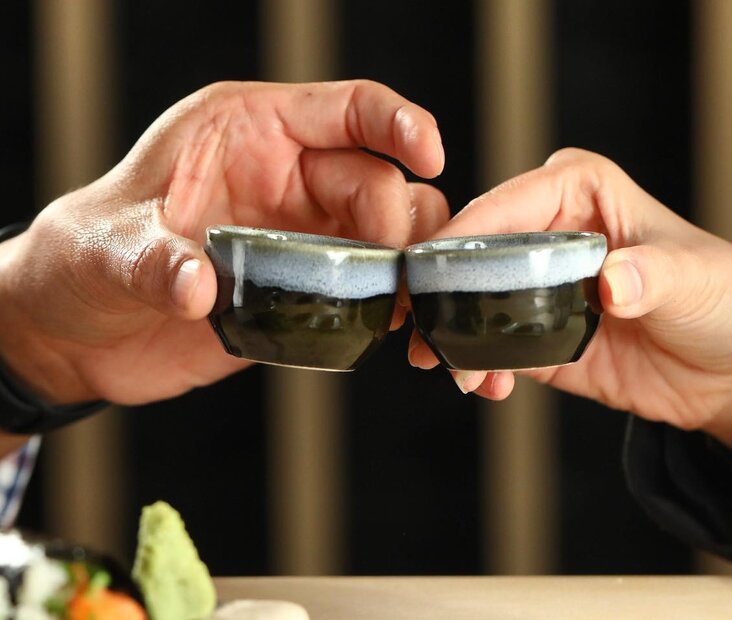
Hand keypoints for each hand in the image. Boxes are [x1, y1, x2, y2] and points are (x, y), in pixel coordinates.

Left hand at [0, 80, 448, 406]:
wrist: (78, 332)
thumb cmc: (84, 260)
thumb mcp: (106, 248)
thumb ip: (153, 262)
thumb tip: (199, 287)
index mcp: (248, 132)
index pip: (346, 109)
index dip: (398, 122)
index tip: (430, 153)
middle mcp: (287, 178)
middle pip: (379, 180)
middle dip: (396, 221)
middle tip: (388, 270)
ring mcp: (301, 235)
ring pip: (388, 234)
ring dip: (403, 265)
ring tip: (398, 302)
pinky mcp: (305, 289)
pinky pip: (368, 287)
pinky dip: (386, 303)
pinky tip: (385, 326)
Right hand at [408, 148, 731, 475]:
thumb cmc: (727, 299)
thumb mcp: (697, 279)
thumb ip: (652, 275)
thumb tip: (610, 282)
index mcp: (579, 192)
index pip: (506, 204)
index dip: (463, 234)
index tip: (429, 270)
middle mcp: (548, 232)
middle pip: (472, 254)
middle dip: (441, 291)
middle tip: (420, 329)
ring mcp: (537, 287)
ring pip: (471, 303)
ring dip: (451, 335)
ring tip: (451, 370)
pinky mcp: (536, 336)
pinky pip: (492, 347)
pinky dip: (478, 366)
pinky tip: (483, 386)